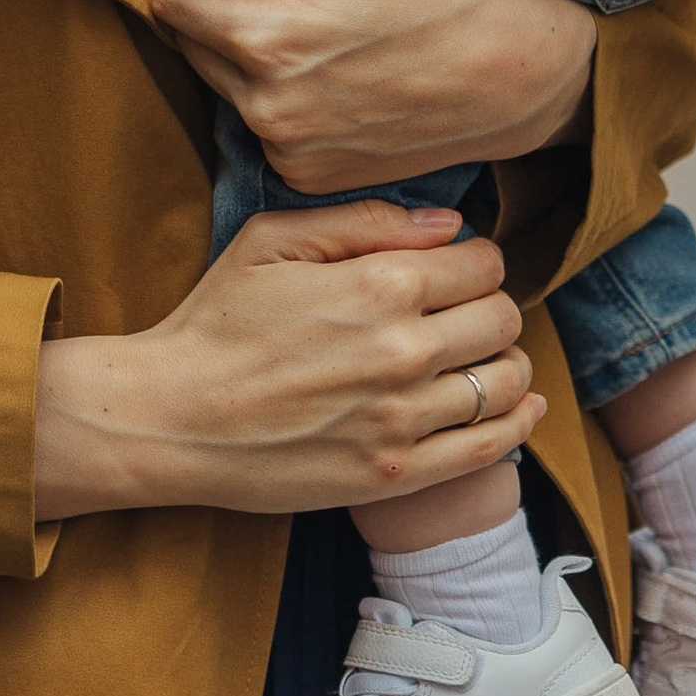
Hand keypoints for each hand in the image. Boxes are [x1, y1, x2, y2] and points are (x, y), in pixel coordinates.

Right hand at [32, 198, 541, 521]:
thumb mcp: (274, 239)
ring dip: (505, 362)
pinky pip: (490, 448)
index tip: (455, 268)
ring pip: (504, 381)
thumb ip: (366, 220)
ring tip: (479, 357)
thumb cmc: (218, 321)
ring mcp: (403, 419)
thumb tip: (447, 222)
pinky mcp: (397, 475)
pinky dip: (518, 422)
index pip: (481, 262)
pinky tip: (520, 405)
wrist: (175, 416)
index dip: (474, 259)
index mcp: (378, 284)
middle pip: (501, 319)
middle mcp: (403, 351)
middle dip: (491, 306)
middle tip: (463, 312)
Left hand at [149, 0, 594, 192]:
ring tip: (319, 23)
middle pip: (190, 44)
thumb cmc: (434, 2)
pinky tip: (333, 68)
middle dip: (221, 5)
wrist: (506, 83)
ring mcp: (286, 152)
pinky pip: (259, 120)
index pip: (170, 2)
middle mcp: (267, 111)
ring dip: (250, 46)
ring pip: (223, 82)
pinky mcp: (305, 176)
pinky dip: (278, 88)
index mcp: (273, 47)